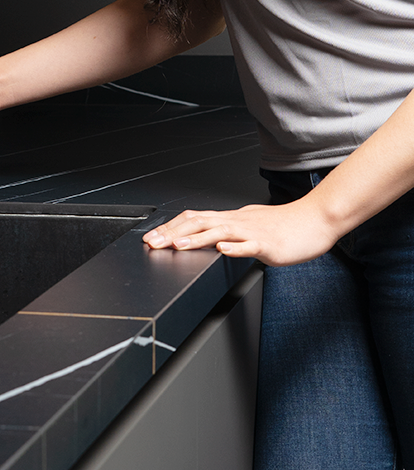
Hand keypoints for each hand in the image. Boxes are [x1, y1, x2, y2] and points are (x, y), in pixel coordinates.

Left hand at [142, 200, 341, 266]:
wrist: (316, 220)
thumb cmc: (285, 225)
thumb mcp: (249, 225)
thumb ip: (229, 230)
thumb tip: (210, 237)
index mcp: (231, 219)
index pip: (193, 219)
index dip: (171, 227)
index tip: (152, 238)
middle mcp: (237, 222)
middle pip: (199, 223)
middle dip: (173, 233)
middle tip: (153, 243)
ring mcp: (252, 232)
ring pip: (220, 232)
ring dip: (197, 238)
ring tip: (178, 245)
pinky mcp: (269, 244)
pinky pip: (250, 245)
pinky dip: (235, 247)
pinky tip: (223, 250)